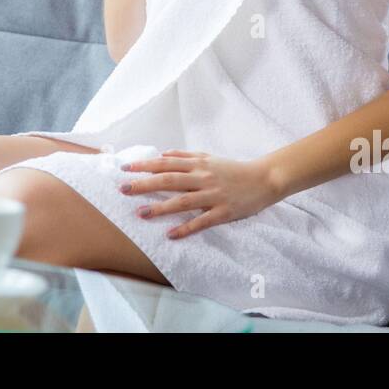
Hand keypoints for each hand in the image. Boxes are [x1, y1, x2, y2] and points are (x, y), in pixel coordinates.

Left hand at [118, 150, 279, 238]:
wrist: (264, 179)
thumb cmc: (233, 169)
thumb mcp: (209, 157)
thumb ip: (185, 156)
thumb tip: (162, 153)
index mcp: (198, 164)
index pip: (166, 163)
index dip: (145, 165)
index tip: (125, 168)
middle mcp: (203, 178)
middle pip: (169, 180)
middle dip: (145, 184)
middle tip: (123, 189)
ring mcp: (213, 195)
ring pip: (182, 201)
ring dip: (160, 208)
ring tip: (140, 213)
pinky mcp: (223, 212)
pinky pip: (202, 221)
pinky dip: (186, 228)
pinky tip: (170, 234)